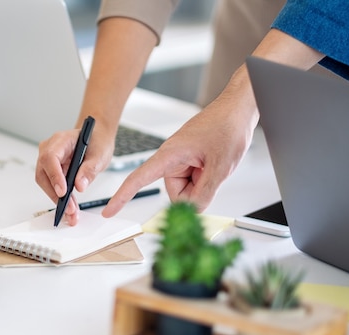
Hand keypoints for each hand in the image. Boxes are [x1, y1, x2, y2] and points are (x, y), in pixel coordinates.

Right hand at [35, 126, 113, 225]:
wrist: (96, 138)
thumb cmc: (97, 142)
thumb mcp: (100, 155)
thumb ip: (90, 169)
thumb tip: (80, 186)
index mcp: (61, 140)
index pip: (50, 157)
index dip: (55, 176)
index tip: (63, 191)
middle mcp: (50, 148)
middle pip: (44, 173)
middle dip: (55, 194)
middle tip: (69, 209)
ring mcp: (49, 160)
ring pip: (46, 182)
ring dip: (57, 199)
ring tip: (71, 212)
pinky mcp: (52, 170)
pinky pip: (52, 185)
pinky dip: (60, 198)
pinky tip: (70, 208)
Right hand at [102, 81, 257, 215]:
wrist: (239, 109)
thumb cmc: (227, 127)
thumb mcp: (219, 167)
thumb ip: (204, 194)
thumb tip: (194, 211)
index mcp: (170, 155)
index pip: (138, 179)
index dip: (122, 197)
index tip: (109, 211)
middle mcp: (172, 158)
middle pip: (175, 192)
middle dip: (194, 192)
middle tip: (212, 174)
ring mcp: (182, 159)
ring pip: (186, 188)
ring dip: (202, 183)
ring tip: (215, 163)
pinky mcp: (190, 160)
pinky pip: (193, 180)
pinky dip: (205, 178)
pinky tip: (214, 163)